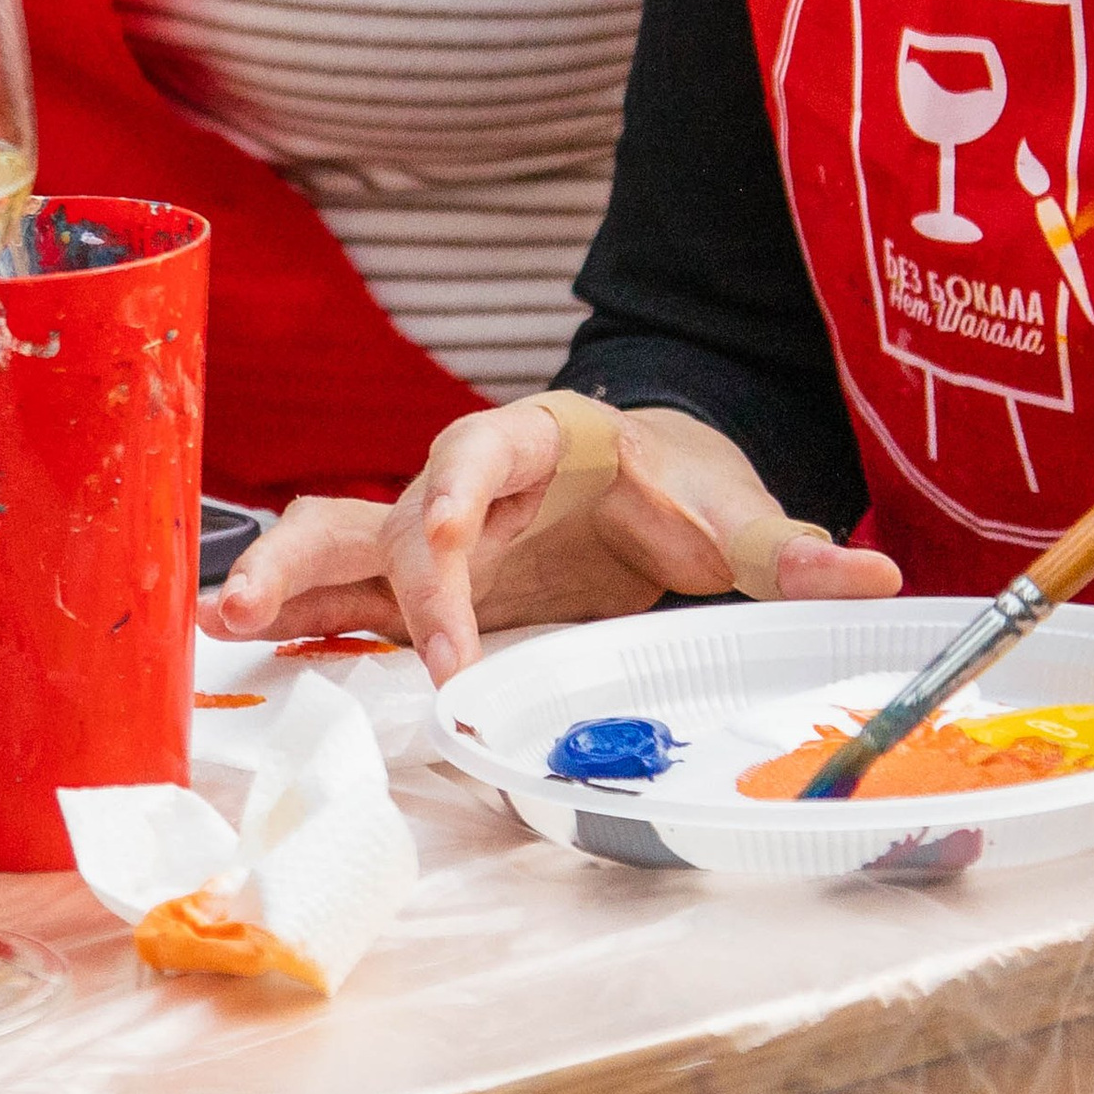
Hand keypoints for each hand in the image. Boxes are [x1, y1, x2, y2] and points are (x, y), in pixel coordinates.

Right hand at [202, 400, 900, 682]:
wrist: (655, 483)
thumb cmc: (683, 492)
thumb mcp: (737, 519)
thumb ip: (793, 552)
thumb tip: (877, 575)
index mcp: (538, 443)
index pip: (479, 451)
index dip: (453, 498)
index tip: (444, 558)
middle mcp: (465, 485)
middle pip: (379, 502)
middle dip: (323, 553)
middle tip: (270, 610)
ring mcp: (431, 540)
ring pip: (335, 541)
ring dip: (278, 578)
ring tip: (216, 620)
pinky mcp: (420, 595)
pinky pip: (340, 598)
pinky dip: (293, 619)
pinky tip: (232, 650)